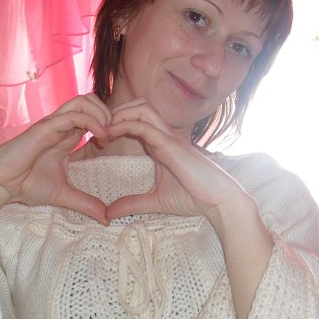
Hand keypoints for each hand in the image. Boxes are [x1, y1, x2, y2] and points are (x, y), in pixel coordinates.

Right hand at [0, 94, 111, 235]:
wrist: (0, 184)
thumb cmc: (26, 185)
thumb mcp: (64, 195)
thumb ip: (86, 203)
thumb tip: (107, 219)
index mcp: (66, 136)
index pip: (93, 116)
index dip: (107, 125)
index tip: (111, 144)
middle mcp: (61, 126)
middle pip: (90, 100)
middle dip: (108, 113)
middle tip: (113, 135)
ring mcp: (54, 124)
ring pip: (83, 101)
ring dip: (101, 113)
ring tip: (107, 134)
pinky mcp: (46, 128)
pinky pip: (72, 115)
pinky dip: (91, 121)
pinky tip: (100, 137)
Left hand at [105, 99, 238, 219]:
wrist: (219, 200)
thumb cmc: (194, 198)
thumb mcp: (156, 202)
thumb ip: (133, 204)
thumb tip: (109, 214)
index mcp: (162, 143)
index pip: (138, 119)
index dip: (117, 124)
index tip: (100, 139)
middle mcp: (165, 135)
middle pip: (139, 105)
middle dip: (116, 112)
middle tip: (99, 130)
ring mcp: (169, 137)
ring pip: (142, 108)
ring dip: (120, 114)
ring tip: (104, 130)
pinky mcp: (171, 145)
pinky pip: (145, 126)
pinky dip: (125, 125)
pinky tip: (111, 134)